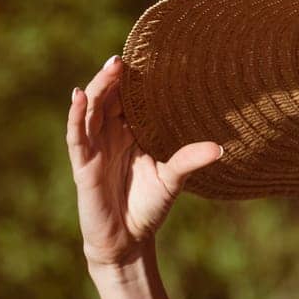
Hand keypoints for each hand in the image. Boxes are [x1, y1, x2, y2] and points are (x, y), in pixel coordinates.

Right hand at [65, 54, 224, 271]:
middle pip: (106, 98)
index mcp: (128, 134)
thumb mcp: (172, 180)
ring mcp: (93, 149)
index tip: (144, 56)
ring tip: (110, 68)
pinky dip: (77, 115)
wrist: (127, 243)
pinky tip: (79, 97)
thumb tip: (221, 147)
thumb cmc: (147, 209)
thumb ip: (190, 160)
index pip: (126, 99)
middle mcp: (109, 136)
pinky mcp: (82, 165)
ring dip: (97, 87)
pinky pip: (77, 135)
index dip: (131, 79)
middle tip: (122, 58)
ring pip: (91, 110)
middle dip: (112, 77)